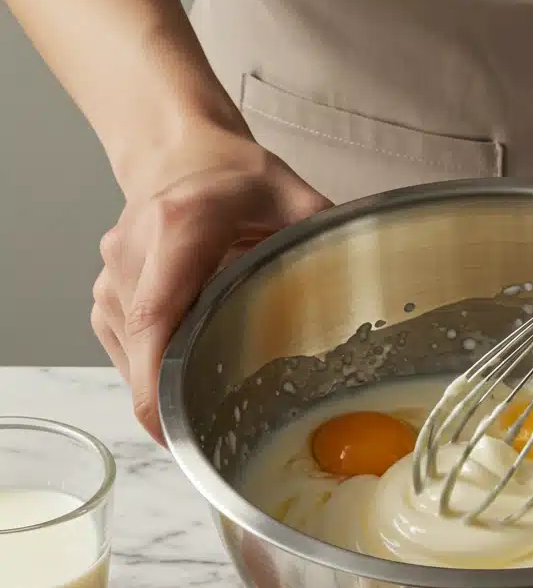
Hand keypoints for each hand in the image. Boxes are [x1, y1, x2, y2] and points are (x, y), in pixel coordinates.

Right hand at [91, 126, 329, 442]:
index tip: (173, 426)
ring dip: (168, 381)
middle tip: (217, 434)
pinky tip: (191, 359)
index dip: (156, 378)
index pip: (154, 314)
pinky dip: (156, 367)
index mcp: (180, 225)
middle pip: (143, 346)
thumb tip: (370, 290)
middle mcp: (133, 250)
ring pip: (132, 355)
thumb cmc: (234, 178)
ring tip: (211, 383)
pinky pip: (125, 350)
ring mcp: (112, 275)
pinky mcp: (106, 296)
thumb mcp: (293, 197)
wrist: (179, 153)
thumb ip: (327, 241)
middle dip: (173, 397)